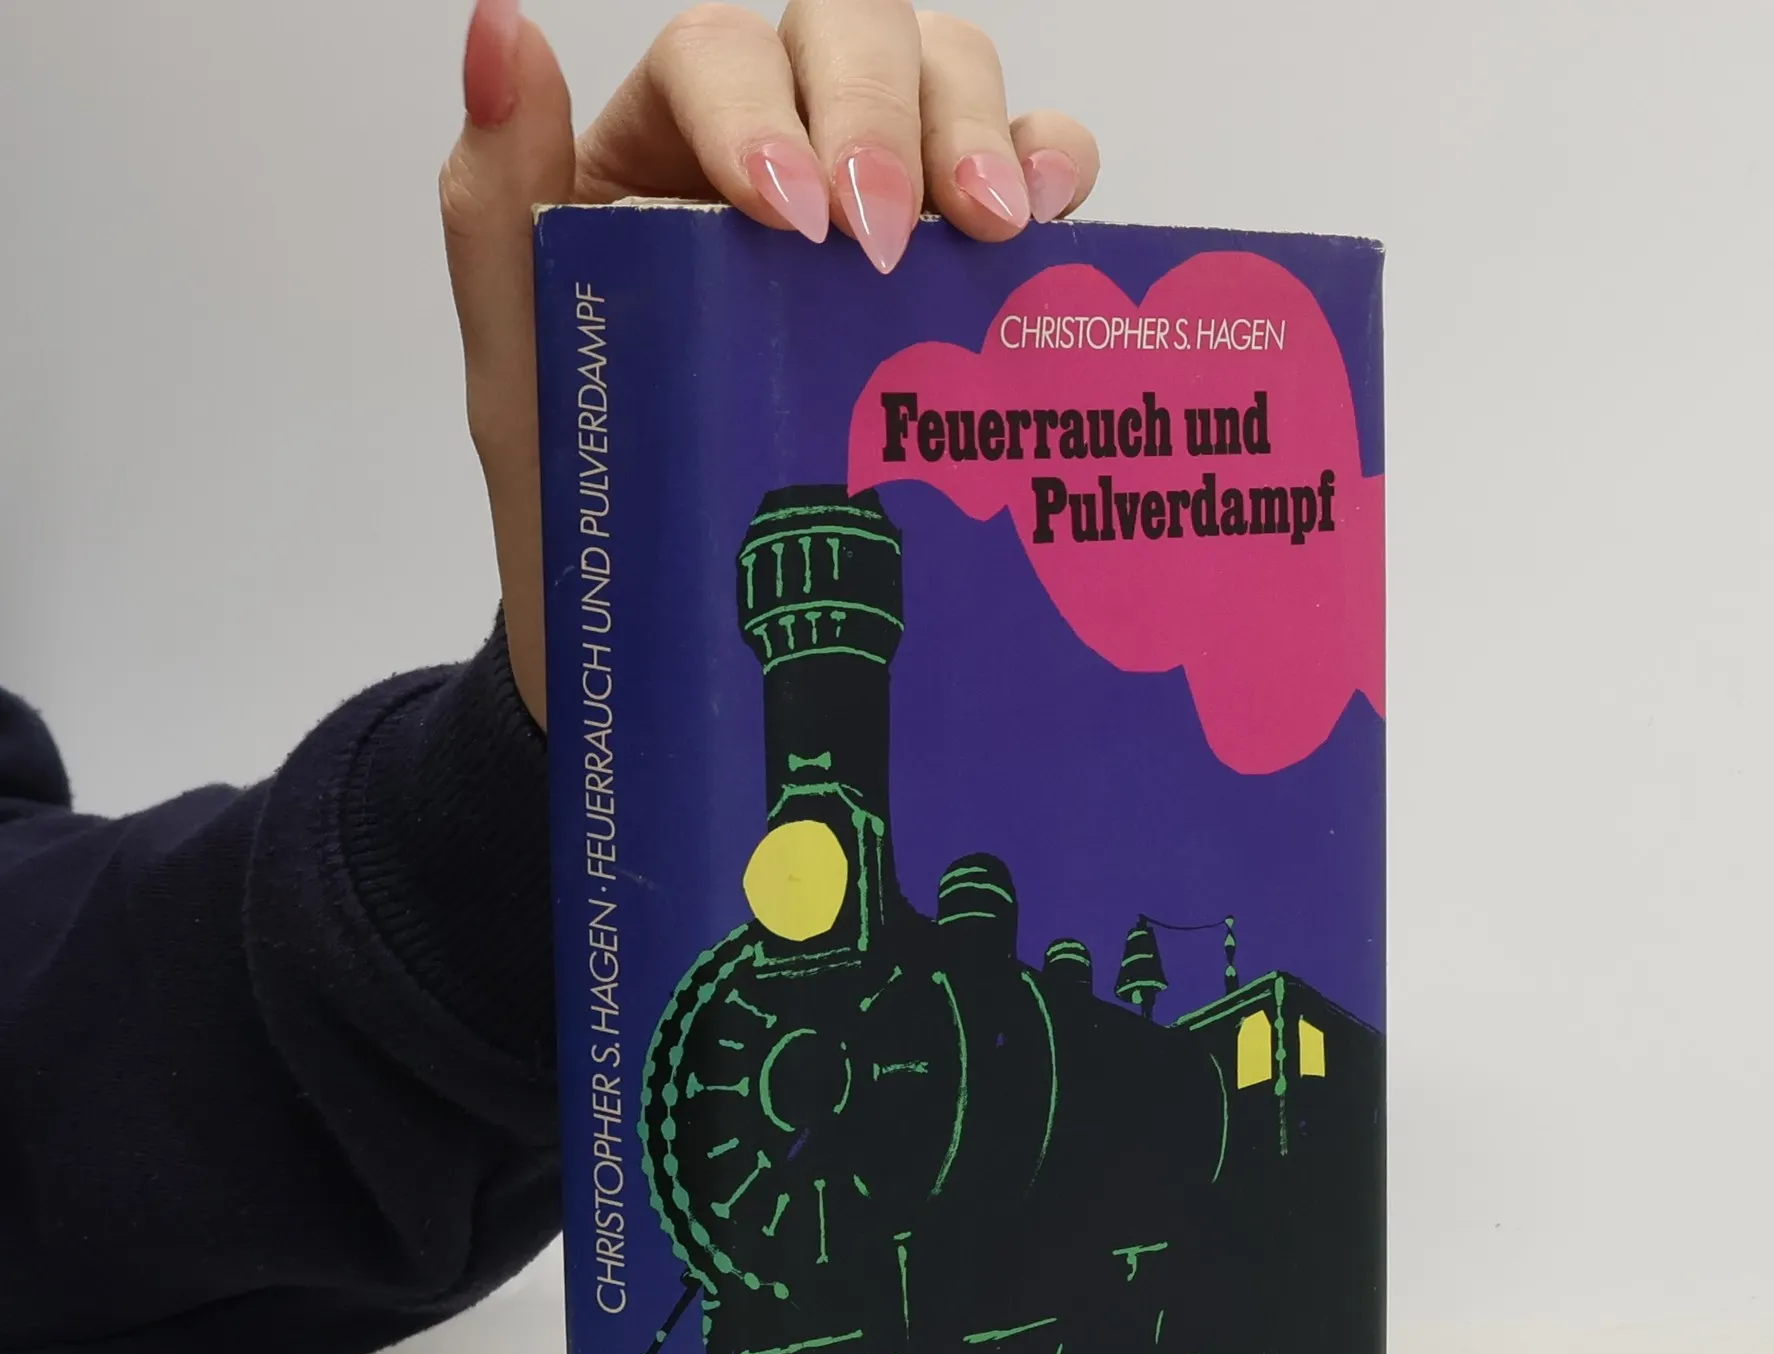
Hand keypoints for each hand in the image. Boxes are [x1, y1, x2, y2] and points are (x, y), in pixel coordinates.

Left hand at [440, 0, 1100, 728]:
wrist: (672, 647)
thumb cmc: (591, 518)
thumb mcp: (525, 384)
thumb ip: (498, 214)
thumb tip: (499, 35)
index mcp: (652, 157)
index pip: (718, 57)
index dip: (766, 108)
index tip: (795, 222)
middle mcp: (770, 150)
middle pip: (846, 34)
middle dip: (882, 118)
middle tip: (890, 243)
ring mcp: (871, 205)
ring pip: (942, 72)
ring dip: (977, 131)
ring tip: (991, 235)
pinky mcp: (950, 268)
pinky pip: (1021, 169)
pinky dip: (1049, 167)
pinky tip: (1039, 228)